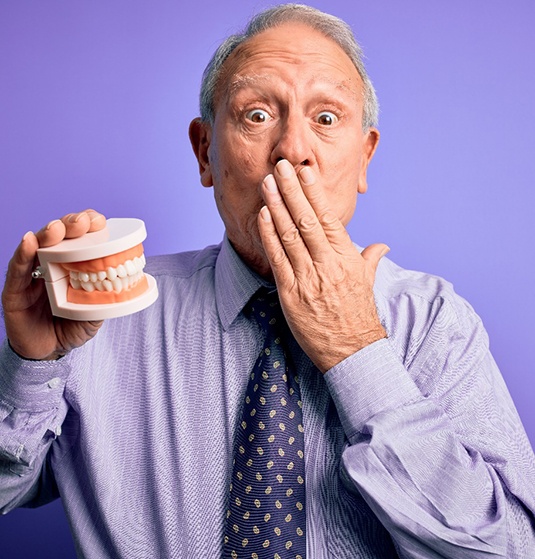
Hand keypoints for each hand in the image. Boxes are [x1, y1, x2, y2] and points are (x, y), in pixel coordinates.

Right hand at [2, 210, 106, 359]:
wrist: (49, 353)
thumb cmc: (71, 327)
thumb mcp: (94, 313)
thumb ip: (104, 300)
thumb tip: (123, 288)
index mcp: (72, 264)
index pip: (80, 237)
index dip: (88, 224)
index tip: (99, 221)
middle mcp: (51, 263)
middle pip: (60, 235)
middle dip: (72, 223)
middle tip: (83, 222)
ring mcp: (31, 274)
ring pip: (37, 245)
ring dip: (48, 233)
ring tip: (58, 228)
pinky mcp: (15, 289)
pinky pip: (17, 269)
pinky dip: (23, 253)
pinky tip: (29, 241)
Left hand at [257, 160, 388, 372]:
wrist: (352, 350)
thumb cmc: (358, 314)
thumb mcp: (368, 282)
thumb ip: (370, 259)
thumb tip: (381, 246)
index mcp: (346, 258)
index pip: (329, 218)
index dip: (314, 193)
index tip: (304, 172)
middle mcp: (328, 264)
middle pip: (307, 220)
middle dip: (292, 191)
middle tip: (280, 166)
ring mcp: (309, 279)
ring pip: (290, 236)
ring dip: (277, 207)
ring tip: (267, 184)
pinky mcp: (292, 294)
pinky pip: (278, 260)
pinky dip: (270, 236)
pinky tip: (262, 216)